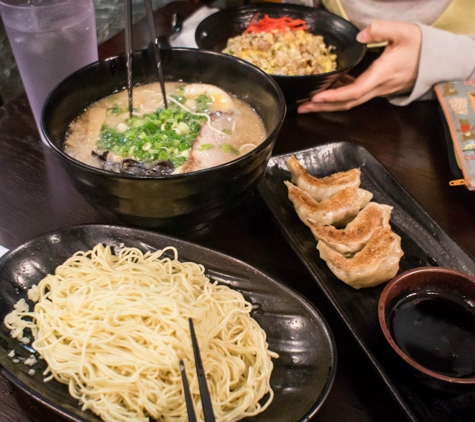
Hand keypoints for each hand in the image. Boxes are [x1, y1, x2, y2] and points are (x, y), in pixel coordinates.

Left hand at [298, 20, 421, 112]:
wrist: (437, 60)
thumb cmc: (421, 45)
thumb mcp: (403, 31)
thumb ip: (380, 30)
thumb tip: (359, 36)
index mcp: (381, 75)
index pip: (354, 91)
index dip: (334, 97)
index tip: (317, 97)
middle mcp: (377, 88)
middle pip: (346, 103)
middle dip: (323, 107)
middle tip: (301, 108)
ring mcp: (377, 90)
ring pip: (349, 102)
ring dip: (328, 104)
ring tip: (307, 103)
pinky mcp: (377, 88)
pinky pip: (355, 95)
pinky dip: (339, 96)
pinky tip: (326, 91)